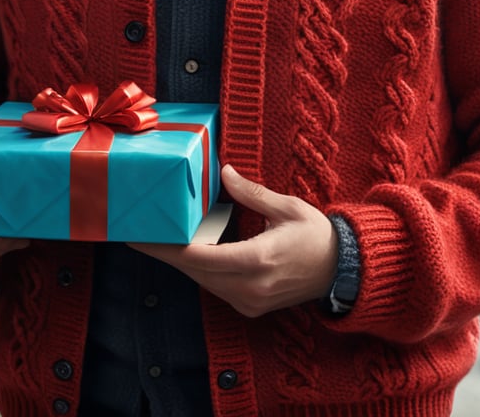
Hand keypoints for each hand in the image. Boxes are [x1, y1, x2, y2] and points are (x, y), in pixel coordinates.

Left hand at [130, 164, 337, 316]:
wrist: (340, 270)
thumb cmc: (316, 235)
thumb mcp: (286, 207)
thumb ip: (251, 193)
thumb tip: (224, 173)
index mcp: (256, 260)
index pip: (200, 256)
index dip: (167, 247)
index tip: (141, 237)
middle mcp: (249, 287)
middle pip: (194, 271)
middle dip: (166, 252)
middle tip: (139, 233)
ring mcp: (249, 301)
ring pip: (202, 280)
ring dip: (182, 260)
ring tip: (159, 238)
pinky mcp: (250, 306)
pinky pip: (216, 286)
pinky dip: (201, 268)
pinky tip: (190, 250)